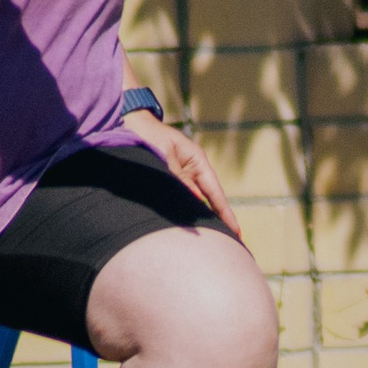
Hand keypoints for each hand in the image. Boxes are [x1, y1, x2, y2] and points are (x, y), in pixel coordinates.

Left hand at [122, 109, 240, 233]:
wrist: (131, 124)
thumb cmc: (148, 136)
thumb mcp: (164, 156)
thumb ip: (178, 178)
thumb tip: (195, 199)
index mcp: (197, 161)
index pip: (215, 192)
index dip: (225, 213)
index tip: (236, 232)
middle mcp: (194, 170)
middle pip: (210, 200)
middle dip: (219, 220)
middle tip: (231, 243)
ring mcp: (184, 176)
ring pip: (196, 202)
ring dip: (203, 218)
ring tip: (215, 239)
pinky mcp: (172, 181)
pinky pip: (183, 199)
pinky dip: (188, 211)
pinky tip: (192, 226)